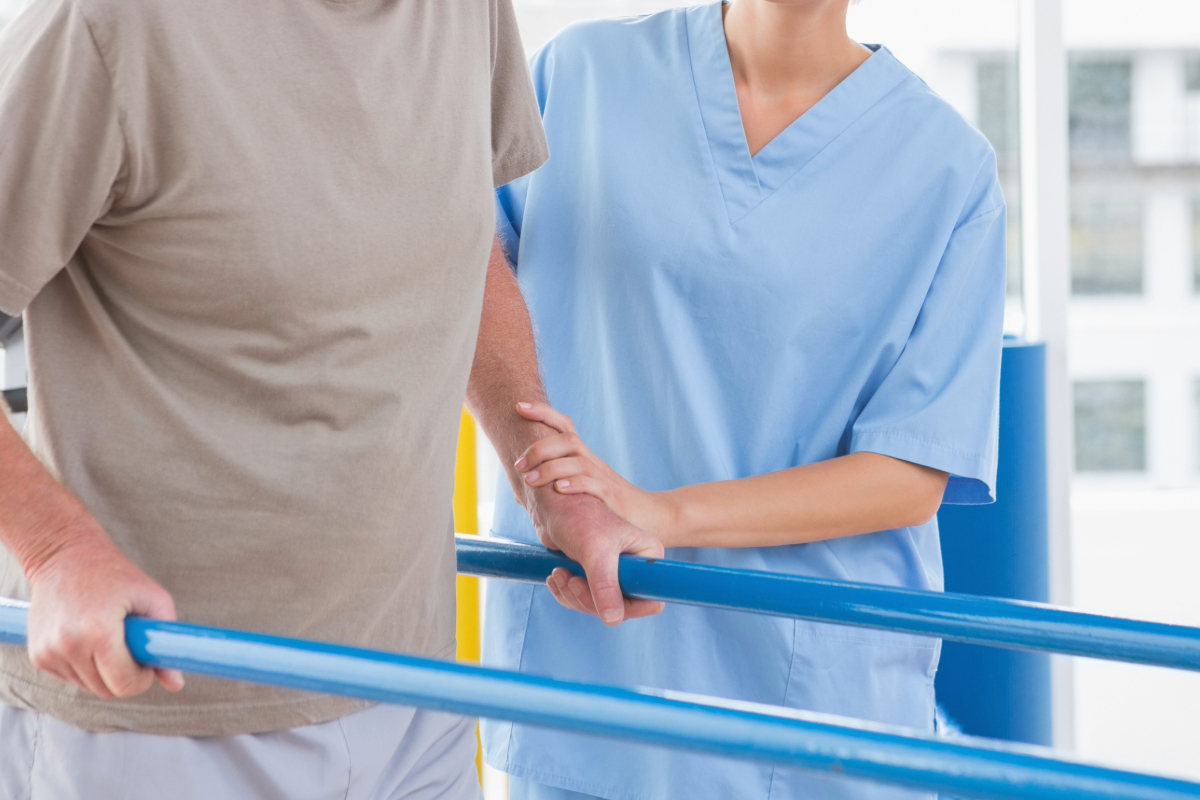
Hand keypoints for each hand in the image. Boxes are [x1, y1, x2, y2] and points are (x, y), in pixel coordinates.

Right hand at [25, 524, 183, 698]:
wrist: (64, 555)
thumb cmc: (114, 573)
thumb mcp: (152, 598)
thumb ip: (166, 640)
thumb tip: (176, 683)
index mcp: (98, 631)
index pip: (124, 684)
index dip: (143, 678)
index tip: (147, 661)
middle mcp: (67, 645)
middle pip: (106, 690)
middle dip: (126, 676)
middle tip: (132, 648)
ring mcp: (48, 652)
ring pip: (89, 686)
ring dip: (104, 672)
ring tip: (110, 636)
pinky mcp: (38, 656)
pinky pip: (71, 677)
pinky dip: (85, 666)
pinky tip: (89, 638)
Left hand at [514, 402, 676, 541]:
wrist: (649, 516)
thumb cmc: (608, 504)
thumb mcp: (579, 491)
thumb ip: (550, 488)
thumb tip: (519, 495)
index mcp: (583, 457)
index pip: (564, 426)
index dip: (543, 412)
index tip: (519, 406)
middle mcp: (593, 462)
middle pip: (567, 441)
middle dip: (539, 449)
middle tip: (519, 466)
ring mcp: (603, 478)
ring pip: (578, 461)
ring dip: (550, 469)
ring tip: (530, 480)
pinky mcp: (612, 497)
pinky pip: (593, 485)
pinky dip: (575, 484)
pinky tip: (559, 489)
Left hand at [520, 466, 663, 624]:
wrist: (553, 505)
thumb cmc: (578, 518)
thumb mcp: (595, 552)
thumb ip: (605, 586)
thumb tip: (613, 620)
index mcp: (647, 557)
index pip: (650, 599)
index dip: (625, 606)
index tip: (597, 591)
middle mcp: (635, 567)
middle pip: (620, 608)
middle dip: (589, 599)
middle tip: (571, 581)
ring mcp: (613, 573)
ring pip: (598, 607)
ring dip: (573, 596)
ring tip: (559, 574)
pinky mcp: (594, 577)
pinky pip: (583, 600)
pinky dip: (567, 593)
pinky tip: (556, 576)